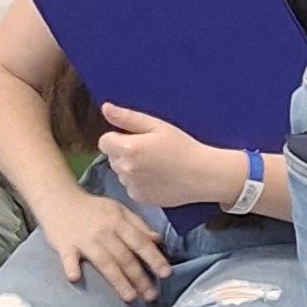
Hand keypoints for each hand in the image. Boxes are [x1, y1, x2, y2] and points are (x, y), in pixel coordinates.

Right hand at [45, 186, 172, 305]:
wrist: (59, 199)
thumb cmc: (92, 208)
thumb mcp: (119, 210)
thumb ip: (139, 225)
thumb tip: (158, 240)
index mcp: (118, 221)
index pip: (140, 242)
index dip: (154, 258)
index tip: (166, 274)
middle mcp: (104, 231)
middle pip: (125, 257)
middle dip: (140, 277)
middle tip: (151, 296)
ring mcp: (84, 239)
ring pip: (104, 262)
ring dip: (117, 280)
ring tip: (130, 297)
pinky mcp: (64, 245)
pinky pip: (68, 258)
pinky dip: (71, 267)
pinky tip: (75, 278)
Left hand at [101, 107, 238, 211]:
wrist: (202, 175)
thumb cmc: (183, 147)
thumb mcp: (157, 126)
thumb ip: (128, 117)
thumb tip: (106, 108)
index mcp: (127, 148)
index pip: (104, 141)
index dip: (118, 137)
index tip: (136, 138)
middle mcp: (125, 169)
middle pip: (112, 157)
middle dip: (125, 153)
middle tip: (150, 151)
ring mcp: (131, 186)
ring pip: (121, 173)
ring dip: (131, 168)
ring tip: (156, 165)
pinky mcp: (139, 198)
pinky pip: (131, 187)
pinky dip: (140, 182)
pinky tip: (158, 178)